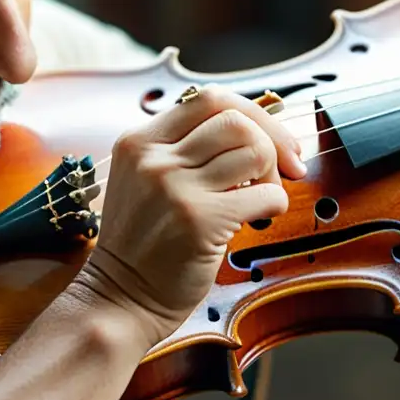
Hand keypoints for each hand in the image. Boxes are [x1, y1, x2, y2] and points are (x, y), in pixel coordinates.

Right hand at [76, 85, 306, 345]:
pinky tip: (260, 218)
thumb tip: (253, 131)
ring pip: (254, 150)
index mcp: (139, 142)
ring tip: (260, 197)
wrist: (117, 300)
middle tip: (281, 169)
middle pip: (235, 120)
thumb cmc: (141, 246)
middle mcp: (154, 159)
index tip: (271, 138)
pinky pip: (265, 194)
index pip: (208, 99)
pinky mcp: (200, 221)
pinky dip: (275, 203)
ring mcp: (175, 188)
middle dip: (271, 140)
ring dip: (272, 174)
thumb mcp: (143, 182)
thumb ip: (183, 154)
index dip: (251, 113)